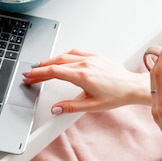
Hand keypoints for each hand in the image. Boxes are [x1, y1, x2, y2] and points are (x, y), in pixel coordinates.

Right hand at [23, 49, 149, 113]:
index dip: (39, 74)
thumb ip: (70, 107)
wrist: (132, 87)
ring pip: (65, 55)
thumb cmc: (116, 95)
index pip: (54, 72)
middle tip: (30, 73)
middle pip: (56, 63)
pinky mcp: (96, 56)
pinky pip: (76, 51)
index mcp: (82, 76)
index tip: (29, 77)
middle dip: (40, 68)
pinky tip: (61, 58)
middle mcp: (85, 64)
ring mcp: (91, 58)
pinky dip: (65, 54)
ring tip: (41, 66)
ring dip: (51, 60)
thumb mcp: (91, 106)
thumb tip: (55, 109)